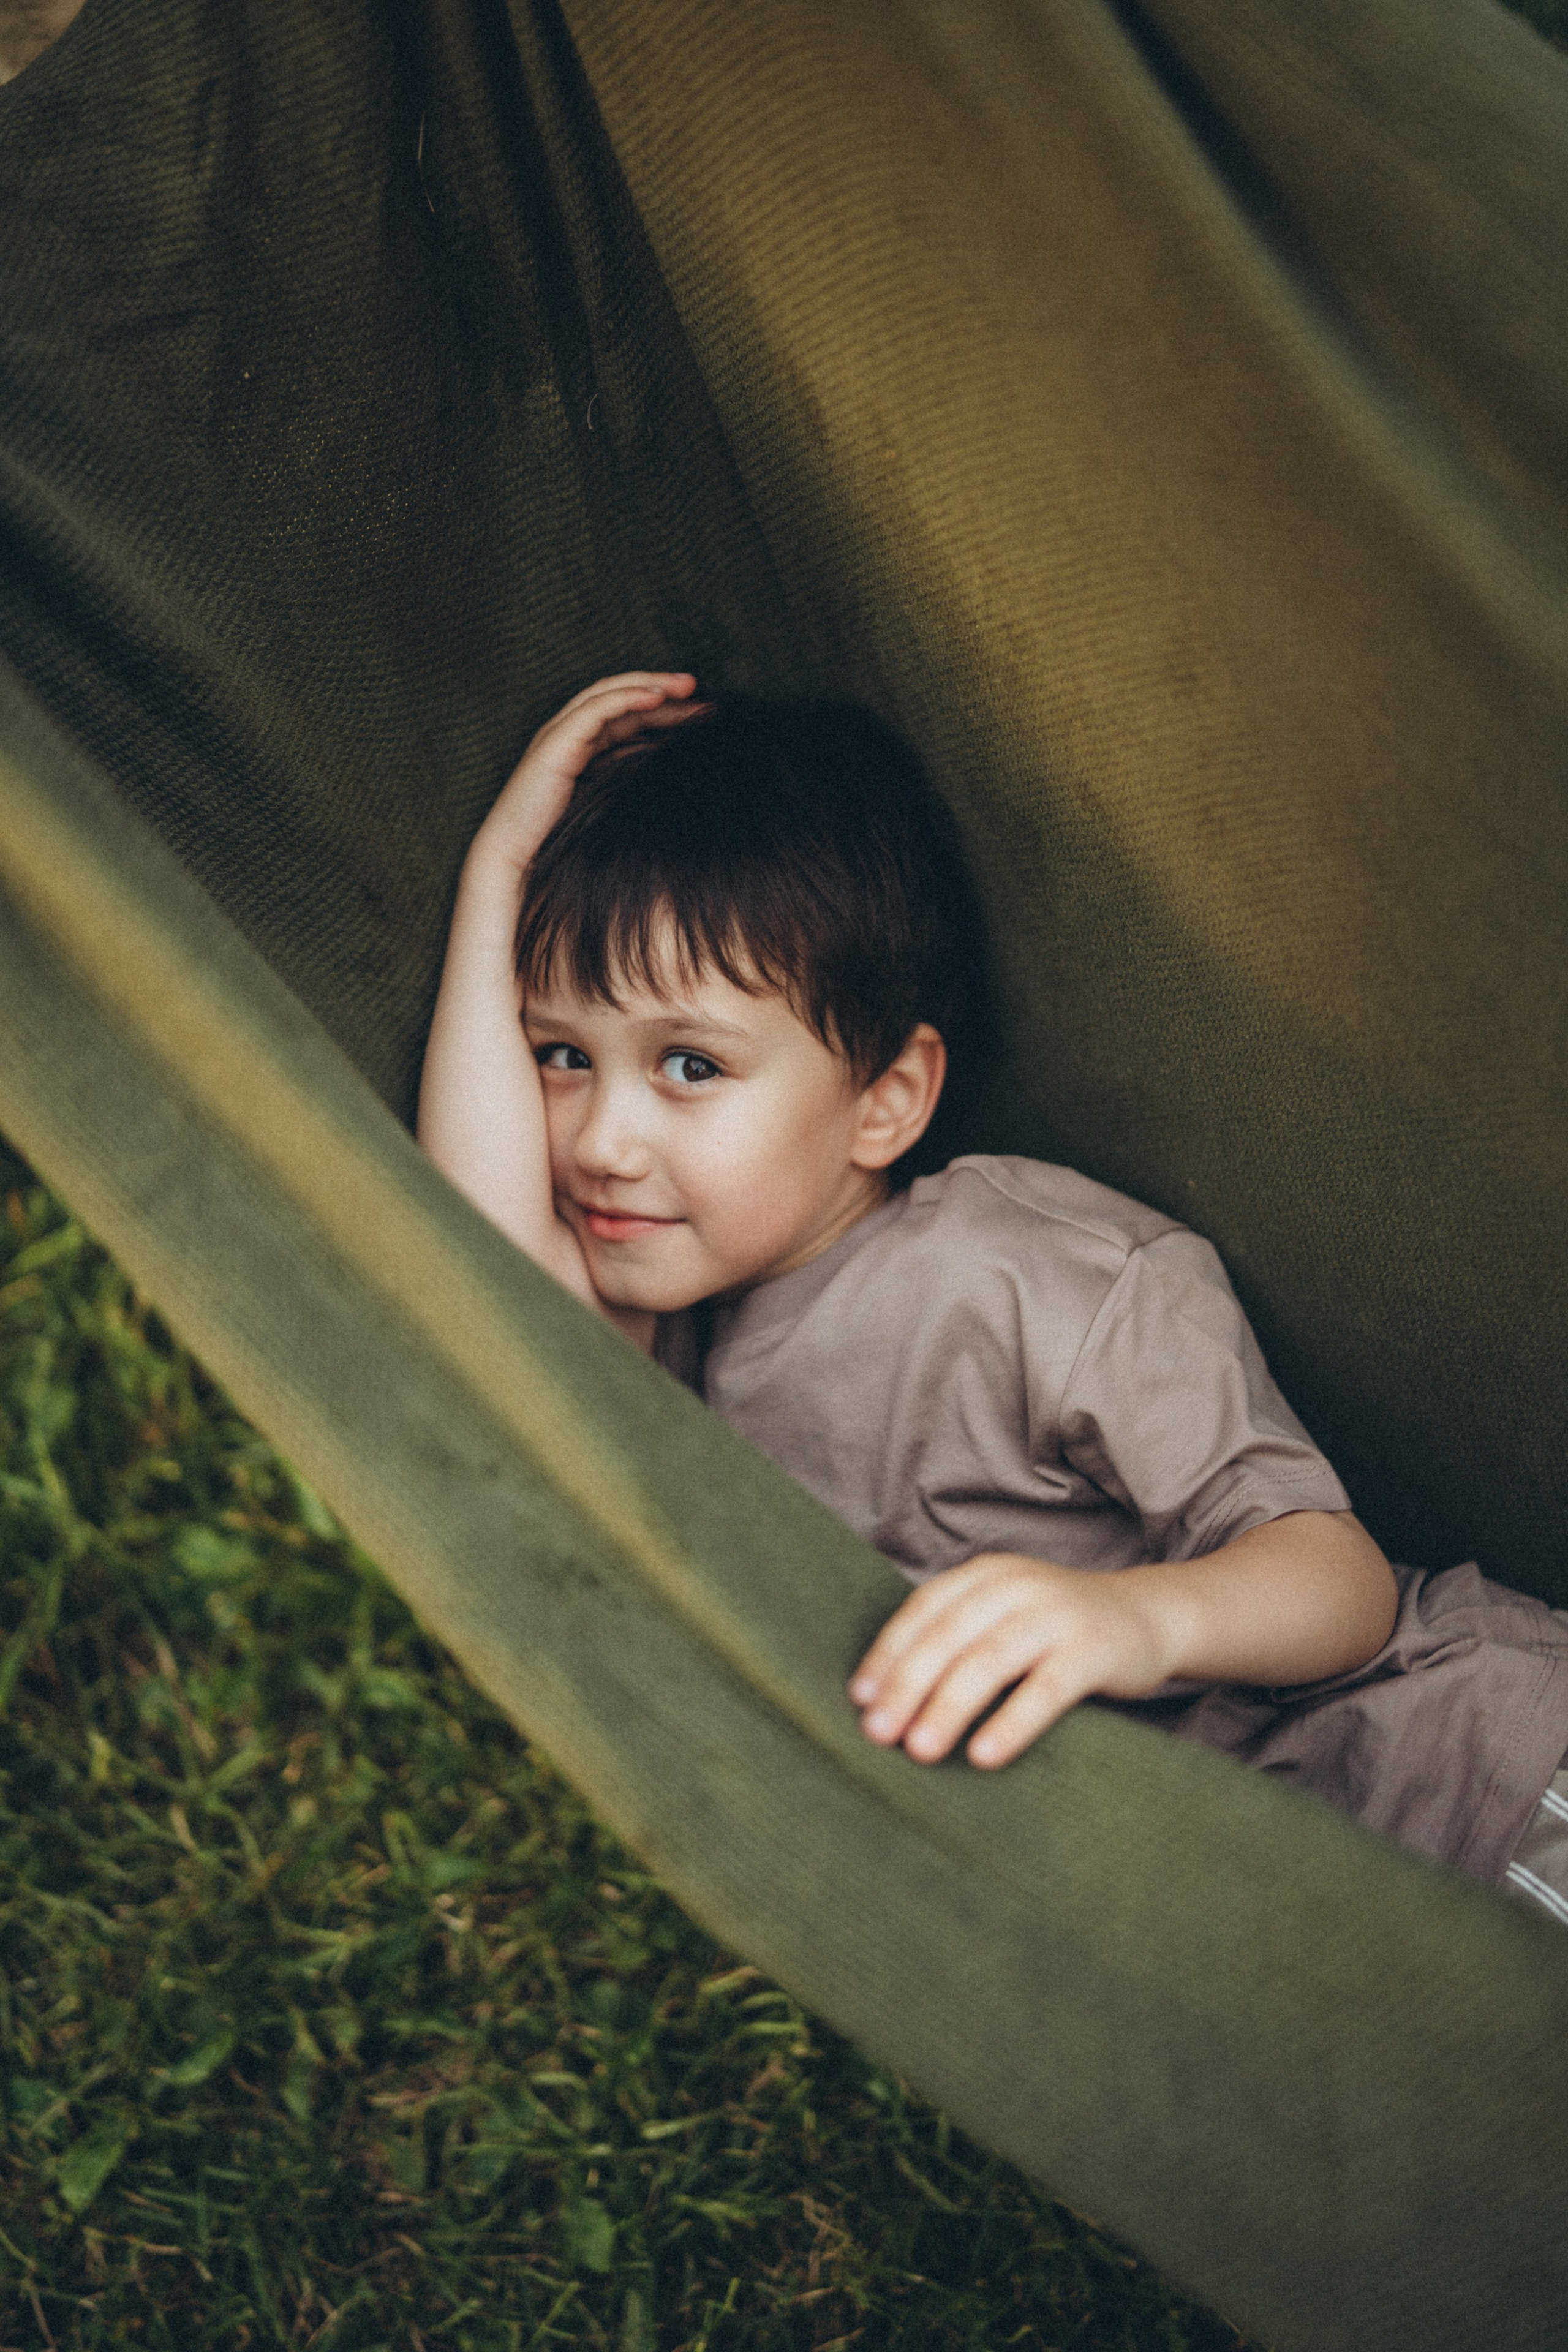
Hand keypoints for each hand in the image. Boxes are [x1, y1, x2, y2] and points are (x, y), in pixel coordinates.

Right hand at [471, 671, 703, 878]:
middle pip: (623, 696)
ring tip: (687, 686)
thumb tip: (667, 763)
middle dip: (663, 688)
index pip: (630, 714)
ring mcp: (561, 734)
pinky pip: (596, 709)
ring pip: (610, 694)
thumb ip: (631, 777)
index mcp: (584, 746)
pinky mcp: (556, 743)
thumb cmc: (561, 841)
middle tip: (700, 689)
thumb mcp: (610, 802)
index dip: (667, 708)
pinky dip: (628, 698)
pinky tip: (657, 697)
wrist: (519, 861)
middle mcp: (571, 733)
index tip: (704, 711)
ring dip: (650, 685)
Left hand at [848, 1552, 1173, 1768]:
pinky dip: (1011, 1722)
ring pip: (989, 1661)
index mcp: (985, 1575)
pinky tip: (984, 1755)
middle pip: (948, 1636)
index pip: (924, 1610)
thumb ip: (956, 1641)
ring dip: (948, 1707)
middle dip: (907, 1686)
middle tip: (877, 1734)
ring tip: (919, 1751)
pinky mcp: (1092, 1650)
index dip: (888, 1654)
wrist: (1147, 1616)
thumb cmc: (1055, 1630)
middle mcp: (1016, 1586)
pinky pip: (1046, 1690)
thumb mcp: (1002, 1617)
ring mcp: (1056, 1616)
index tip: (859, 1699)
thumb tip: (883, 1701)